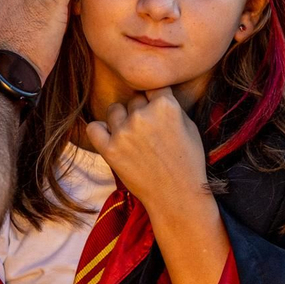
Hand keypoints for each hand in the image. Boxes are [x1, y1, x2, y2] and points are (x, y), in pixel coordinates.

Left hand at [86, 88, 208, 212]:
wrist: (177, 196)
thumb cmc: (188, 162)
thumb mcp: (190, 126)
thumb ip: (171, 105)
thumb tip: (153, 93)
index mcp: (166, 105)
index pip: (153, 87)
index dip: (155, 99)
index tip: (157, 112)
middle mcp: (142, 115)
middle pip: (134, 100)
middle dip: (140, 111)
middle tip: (149, 132)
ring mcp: (124, 132)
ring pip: (114, 110)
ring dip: (121, 119)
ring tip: (133, 138)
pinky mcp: (110, 150)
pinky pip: (94, 128)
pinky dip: (100, 131)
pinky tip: (110, 138)